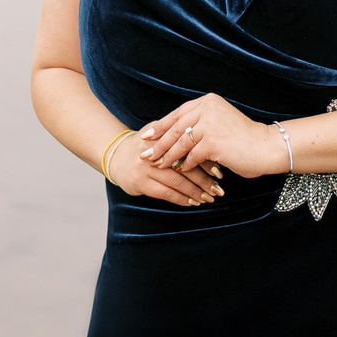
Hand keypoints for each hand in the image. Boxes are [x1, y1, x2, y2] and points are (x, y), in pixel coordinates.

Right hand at [108, 140, 222, 207]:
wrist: (116, 155)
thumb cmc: (146, 146)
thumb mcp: (160, 134)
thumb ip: (180, 136)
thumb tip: (210, 145)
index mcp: (162, 136)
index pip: (189, 148)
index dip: (205, 160)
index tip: (220, 170)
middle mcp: (154, 151)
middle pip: (185, 166)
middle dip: (204, 179)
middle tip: (218, 189)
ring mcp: (146, 168)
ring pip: (176, 181)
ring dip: (195, 192)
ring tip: (208, 198)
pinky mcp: (140, 183)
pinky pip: (165, 193)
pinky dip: (181, 198)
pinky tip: (192, 202)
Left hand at [137, 92, 283, 180]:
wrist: (265, 146)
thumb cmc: (242, 137)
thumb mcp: (219, 121)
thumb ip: (200, 122)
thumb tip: (173, 134)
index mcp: (207, 101)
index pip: (177, 114)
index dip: (160, 126)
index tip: (146, 136)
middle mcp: (207, 109)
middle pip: (175, 128)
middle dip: (158, 143)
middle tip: (145, 154)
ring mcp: (210, 125)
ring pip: (180, 143)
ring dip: (168, 156)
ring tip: (159, 165)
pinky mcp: (213, 142)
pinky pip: (192, 156)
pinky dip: (185, 164)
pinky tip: (181, 170)